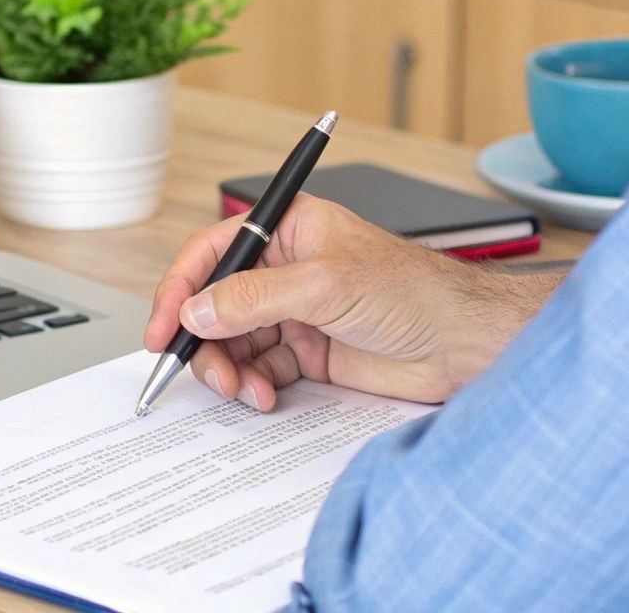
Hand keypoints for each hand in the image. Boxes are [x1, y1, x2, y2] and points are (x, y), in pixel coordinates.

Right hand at [144, 195, 561, 409]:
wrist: (466, 343)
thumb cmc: (414, 292)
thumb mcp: (325, 286)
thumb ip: (254, 299)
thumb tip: (199, 311)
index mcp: (287, 232)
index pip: (213, 253)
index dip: (180, 290)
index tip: (162, 328)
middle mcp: (285, 269)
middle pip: (216, 304)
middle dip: (204, 341)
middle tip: (205, 371)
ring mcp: (296, 312)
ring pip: (234, 342)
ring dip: (229, 370)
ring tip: (244, 391)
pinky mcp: (310, 352)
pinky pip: (261, 370)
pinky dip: (254, 387)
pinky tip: (265, 397)